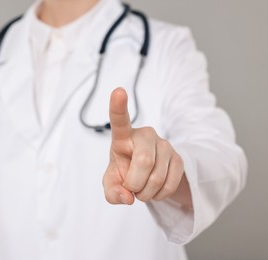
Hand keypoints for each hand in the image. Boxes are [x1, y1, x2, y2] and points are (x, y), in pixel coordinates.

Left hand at [103, 88, 188, 204]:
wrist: (146, 176)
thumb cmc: (124, 172)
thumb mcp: (112, 183)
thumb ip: (112, 192)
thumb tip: (127, 197)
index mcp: (123, 136)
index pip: (120, 120)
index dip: (118, 106)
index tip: (118, 91)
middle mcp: (145, 135)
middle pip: (144, 161)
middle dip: (135, 184)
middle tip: (131, 188)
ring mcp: (164, 144)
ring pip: (157, 177)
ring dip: (146, 193)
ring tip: (141, 189)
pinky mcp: (179, 158)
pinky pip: (170, 184)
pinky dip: (159, 195)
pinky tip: (154, 190)